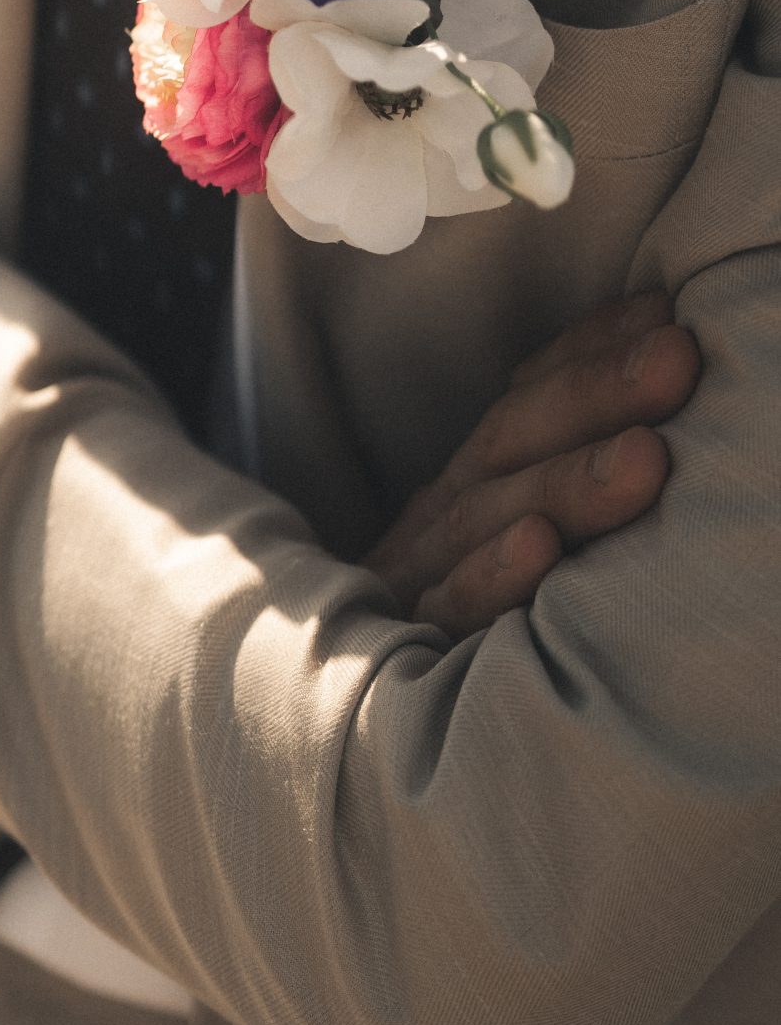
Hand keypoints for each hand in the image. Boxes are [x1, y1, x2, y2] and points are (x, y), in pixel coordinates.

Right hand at [367, 291, 699, 640]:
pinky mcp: (406, 648)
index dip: (591, 348)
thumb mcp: (518, 535)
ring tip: (646, 459)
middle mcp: (444, 514)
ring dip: (568, 482)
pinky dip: (492, 575)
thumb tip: (661, 399)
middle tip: (678, 358)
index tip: (668, 312)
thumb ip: (565, 469)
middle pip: (513, 440)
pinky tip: (539, 548)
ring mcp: (419, 576)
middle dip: (596, 393)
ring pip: (490, 515)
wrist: (346, 712)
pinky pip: (449, 609)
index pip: (529, 395)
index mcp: (475, 478)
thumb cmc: (474, 621)